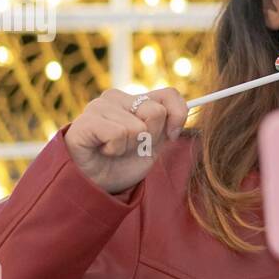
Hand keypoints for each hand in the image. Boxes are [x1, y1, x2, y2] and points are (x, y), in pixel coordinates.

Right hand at [64, 87, 188, 193]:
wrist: (98, 184)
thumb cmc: (124, 163)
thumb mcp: (156, 142)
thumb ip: (170, 123)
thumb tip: (194, 105)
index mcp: (134, 100)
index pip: (169, 94)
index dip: (177, 118)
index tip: (169, 137)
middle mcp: (115, 97)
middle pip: (156, 112)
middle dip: (150, 137)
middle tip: (132, 146)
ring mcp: (98, 107)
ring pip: (136, 126)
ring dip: (130, 146)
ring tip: (115, 150)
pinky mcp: (84, 121)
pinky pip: (118, 133)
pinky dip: (116, 149)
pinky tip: (104, 150)